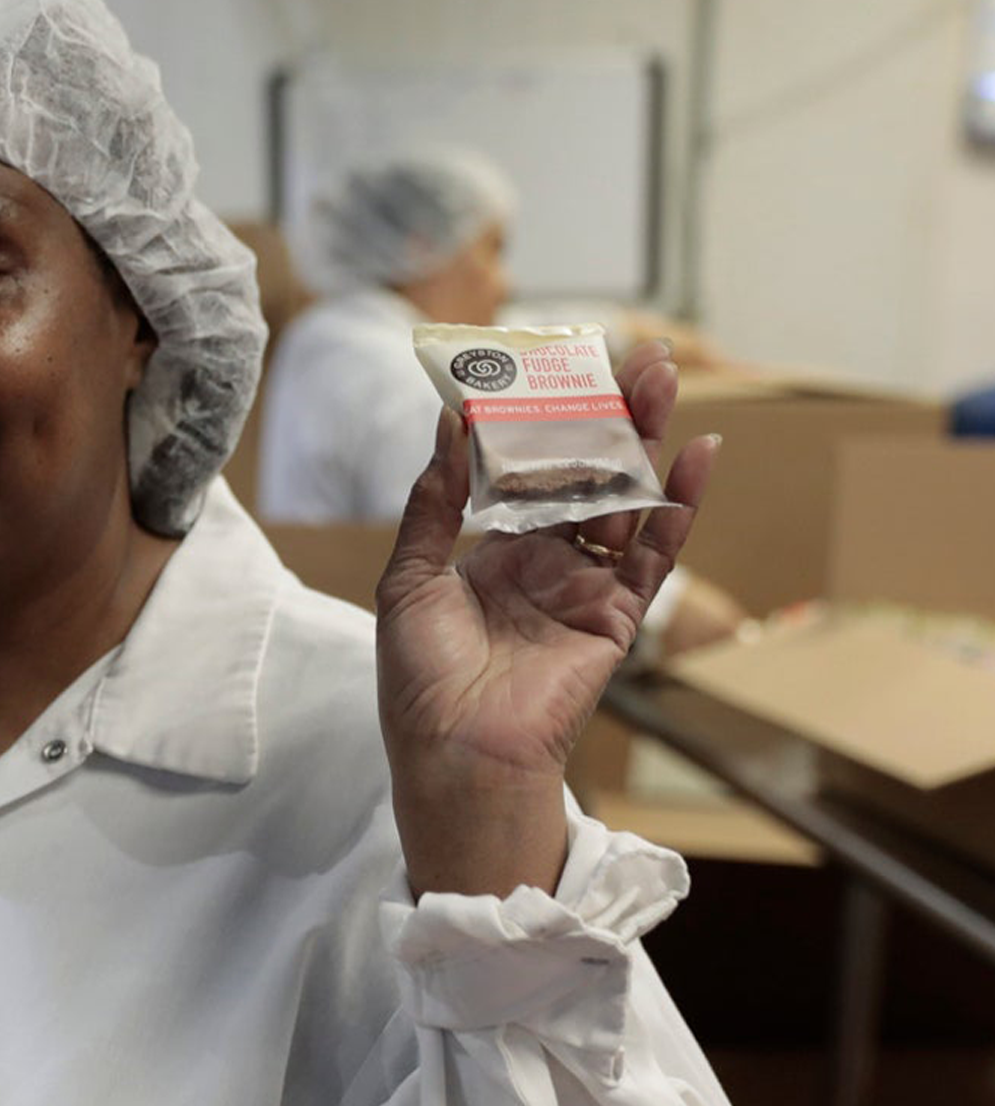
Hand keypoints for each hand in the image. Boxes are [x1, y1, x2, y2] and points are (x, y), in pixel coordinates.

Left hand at [374, 340, 716, 896]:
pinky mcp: (617, 616)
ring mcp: (586, 588)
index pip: (528, 473)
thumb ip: (434, 504)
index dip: (541, 424)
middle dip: (608, 415)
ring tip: (660, 375)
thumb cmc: (421, 680)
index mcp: (495, 555)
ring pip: (626, 499)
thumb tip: (448, 425)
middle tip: (632, 354)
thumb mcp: (408, 580)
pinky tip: (698, 451)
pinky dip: (679, 504)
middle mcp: (546, 564)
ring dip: (645, 438)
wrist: (453, 752)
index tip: (548, 368)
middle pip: (587, 475)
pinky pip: (656, 553)